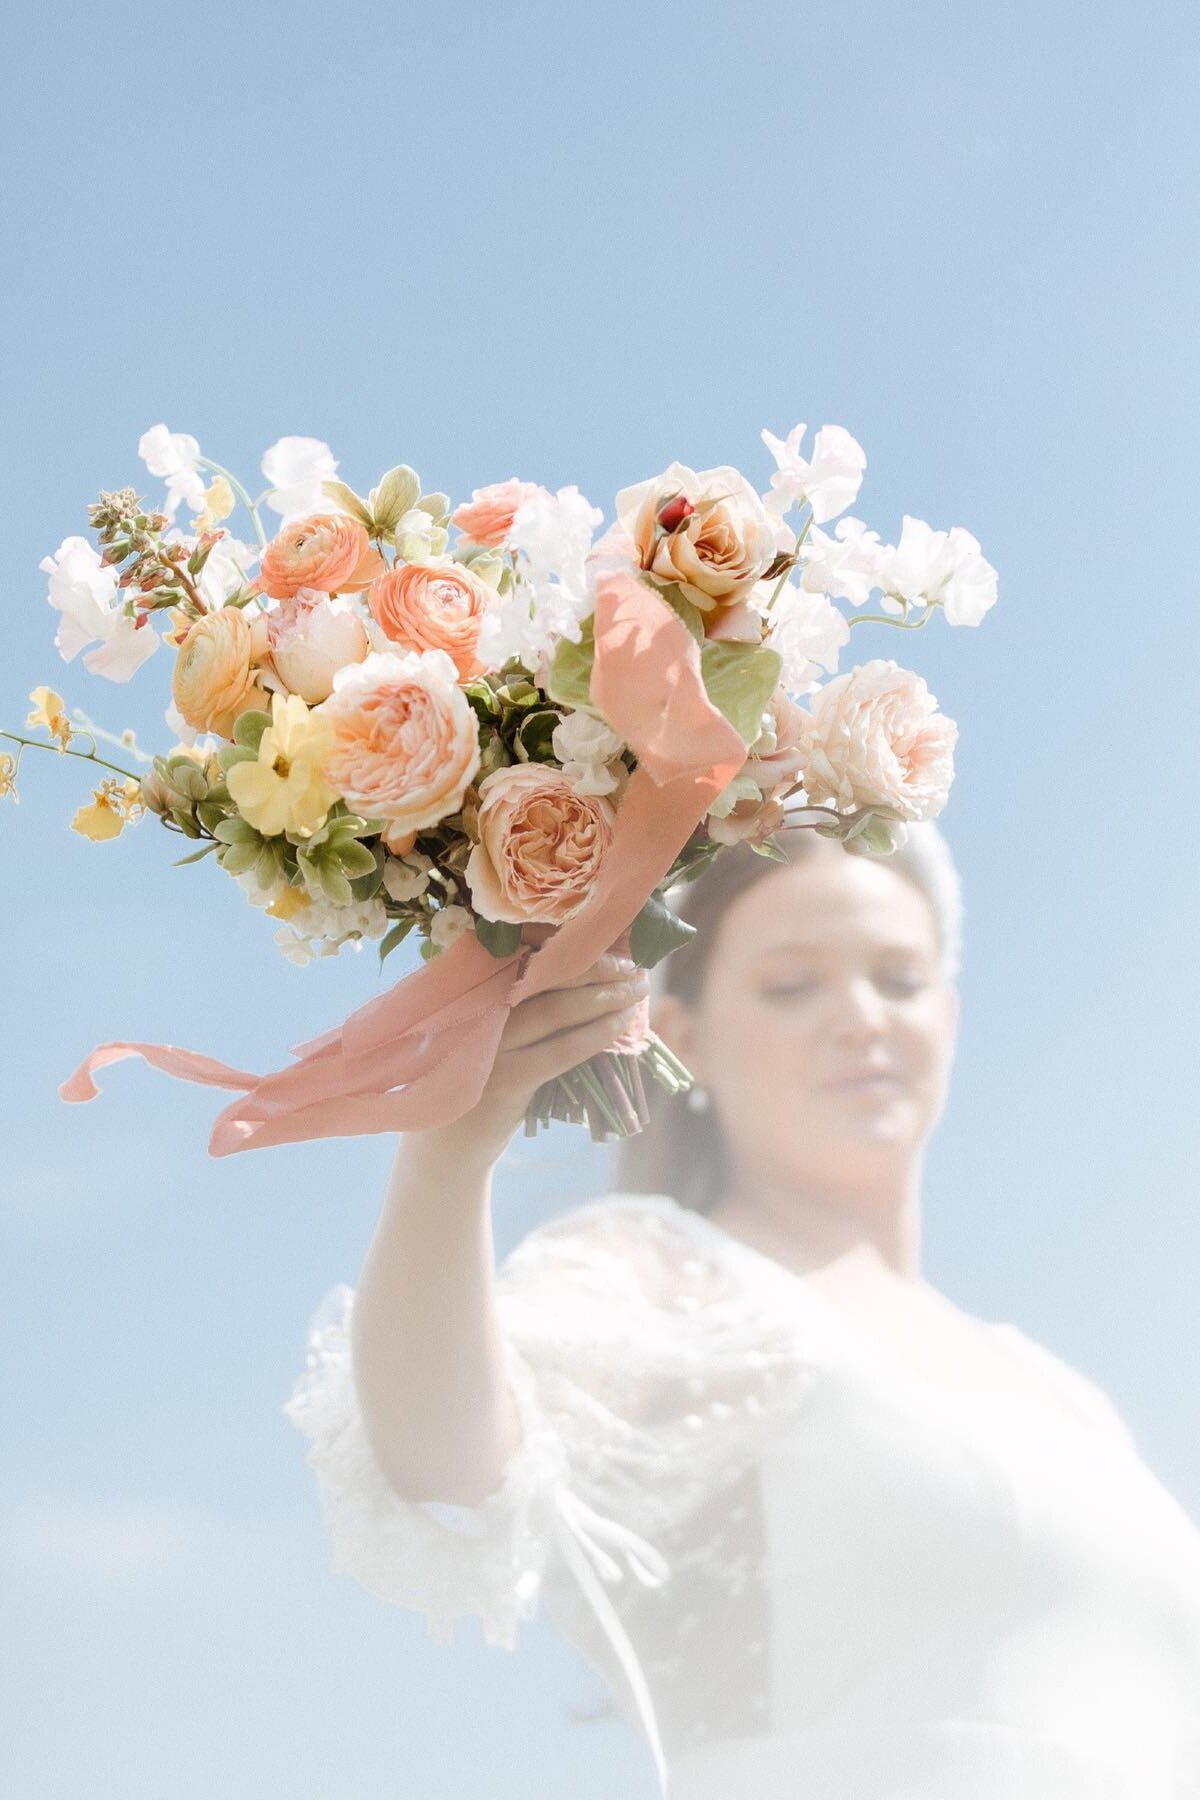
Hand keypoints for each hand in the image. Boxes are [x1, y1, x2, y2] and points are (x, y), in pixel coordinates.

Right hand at [403, 947, 651, 1171]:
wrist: (447, 1145)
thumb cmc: (478, 1076)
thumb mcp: (487, 1028)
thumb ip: (518, 996)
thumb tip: (589, 966)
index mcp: (467, 985)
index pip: (520, 947)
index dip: (564, 937)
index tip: (604, 933)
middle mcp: (472, 1007)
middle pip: (543, 971)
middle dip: (595, 964)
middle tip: (633, 963)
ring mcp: (487, 1044)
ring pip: (556, 1008)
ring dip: (605, 996)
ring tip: (637, 989)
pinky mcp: (505, 1080)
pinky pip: (561, 1050)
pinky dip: (596, 1034)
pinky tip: (620, 1025)